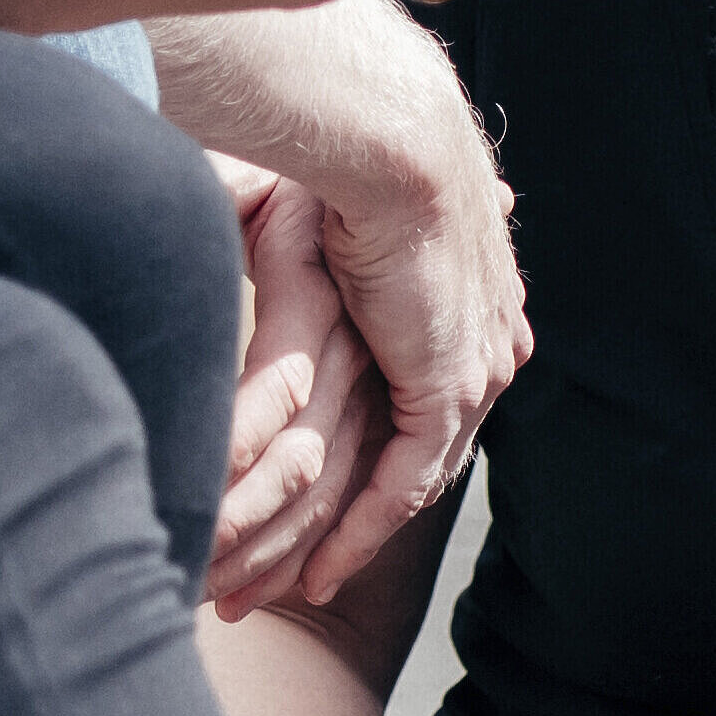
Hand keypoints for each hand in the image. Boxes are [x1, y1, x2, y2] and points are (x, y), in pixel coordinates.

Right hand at [159, 0, 525, 605]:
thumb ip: (282, 219)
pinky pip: (404, 483)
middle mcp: (477, 343)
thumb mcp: (308, 198)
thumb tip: (237, 198)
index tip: (318, 500)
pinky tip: (317, 573)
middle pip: (413, 456)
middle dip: (350, 520)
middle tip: (291, 575)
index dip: (365, 453)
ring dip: (341, 537)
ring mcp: (469, 369)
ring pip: (404, 479)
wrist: (387, 129)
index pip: (415, 400)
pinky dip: (359, 532)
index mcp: (458, 300)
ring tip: (285, 586)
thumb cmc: (335, 141)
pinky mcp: (445, 386)